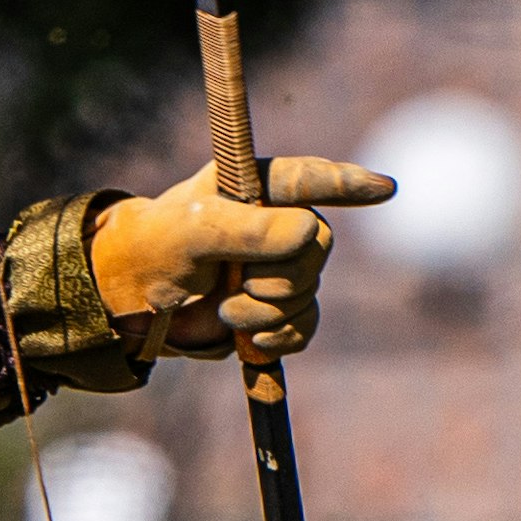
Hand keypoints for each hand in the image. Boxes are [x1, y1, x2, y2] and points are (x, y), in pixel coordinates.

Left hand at [88, 157, 391, 365]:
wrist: (134, 303)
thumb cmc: (156, 248)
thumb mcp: (193, 233)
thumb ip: (248, 230)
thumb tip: (307, 234)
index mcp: (258, 187)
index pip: (312, 181)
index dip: (349, 184)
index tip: (385, 189)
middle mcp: (277, 221)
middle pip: (316, 250)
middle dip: (278, 277)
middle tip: (236, 282)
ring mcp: (280, 266)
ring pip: (308, 293)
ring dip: (267, 312)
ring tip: (226, 310)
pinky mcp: (276, 309)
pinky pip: (304, 327)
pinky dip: (279, 339)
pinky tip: (250, 340)